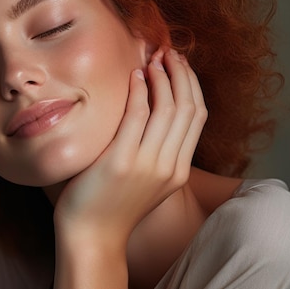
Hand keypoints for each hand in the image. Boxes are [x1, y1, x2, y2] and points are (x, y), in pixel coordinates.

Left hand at [52, 48, 207, 287]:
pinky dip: (139, 91)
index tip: (181, 65)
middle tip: (170, 52)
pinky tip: (134, 76)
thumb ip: (155, 151)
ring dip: (163, 77)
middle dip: (182, 74)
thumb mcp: (146, 180)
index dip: (192, 86)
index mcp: (179, 170)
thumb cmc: (112, 205)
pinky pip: (137, 116)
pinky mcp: (122, 161)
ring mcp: (148, 164)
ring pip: (169, 108)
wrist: (92, 237)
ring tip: (153, 58)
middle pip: (189, 108)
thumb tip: (151, 113)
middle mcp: (170, 166)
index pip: (198, 118)